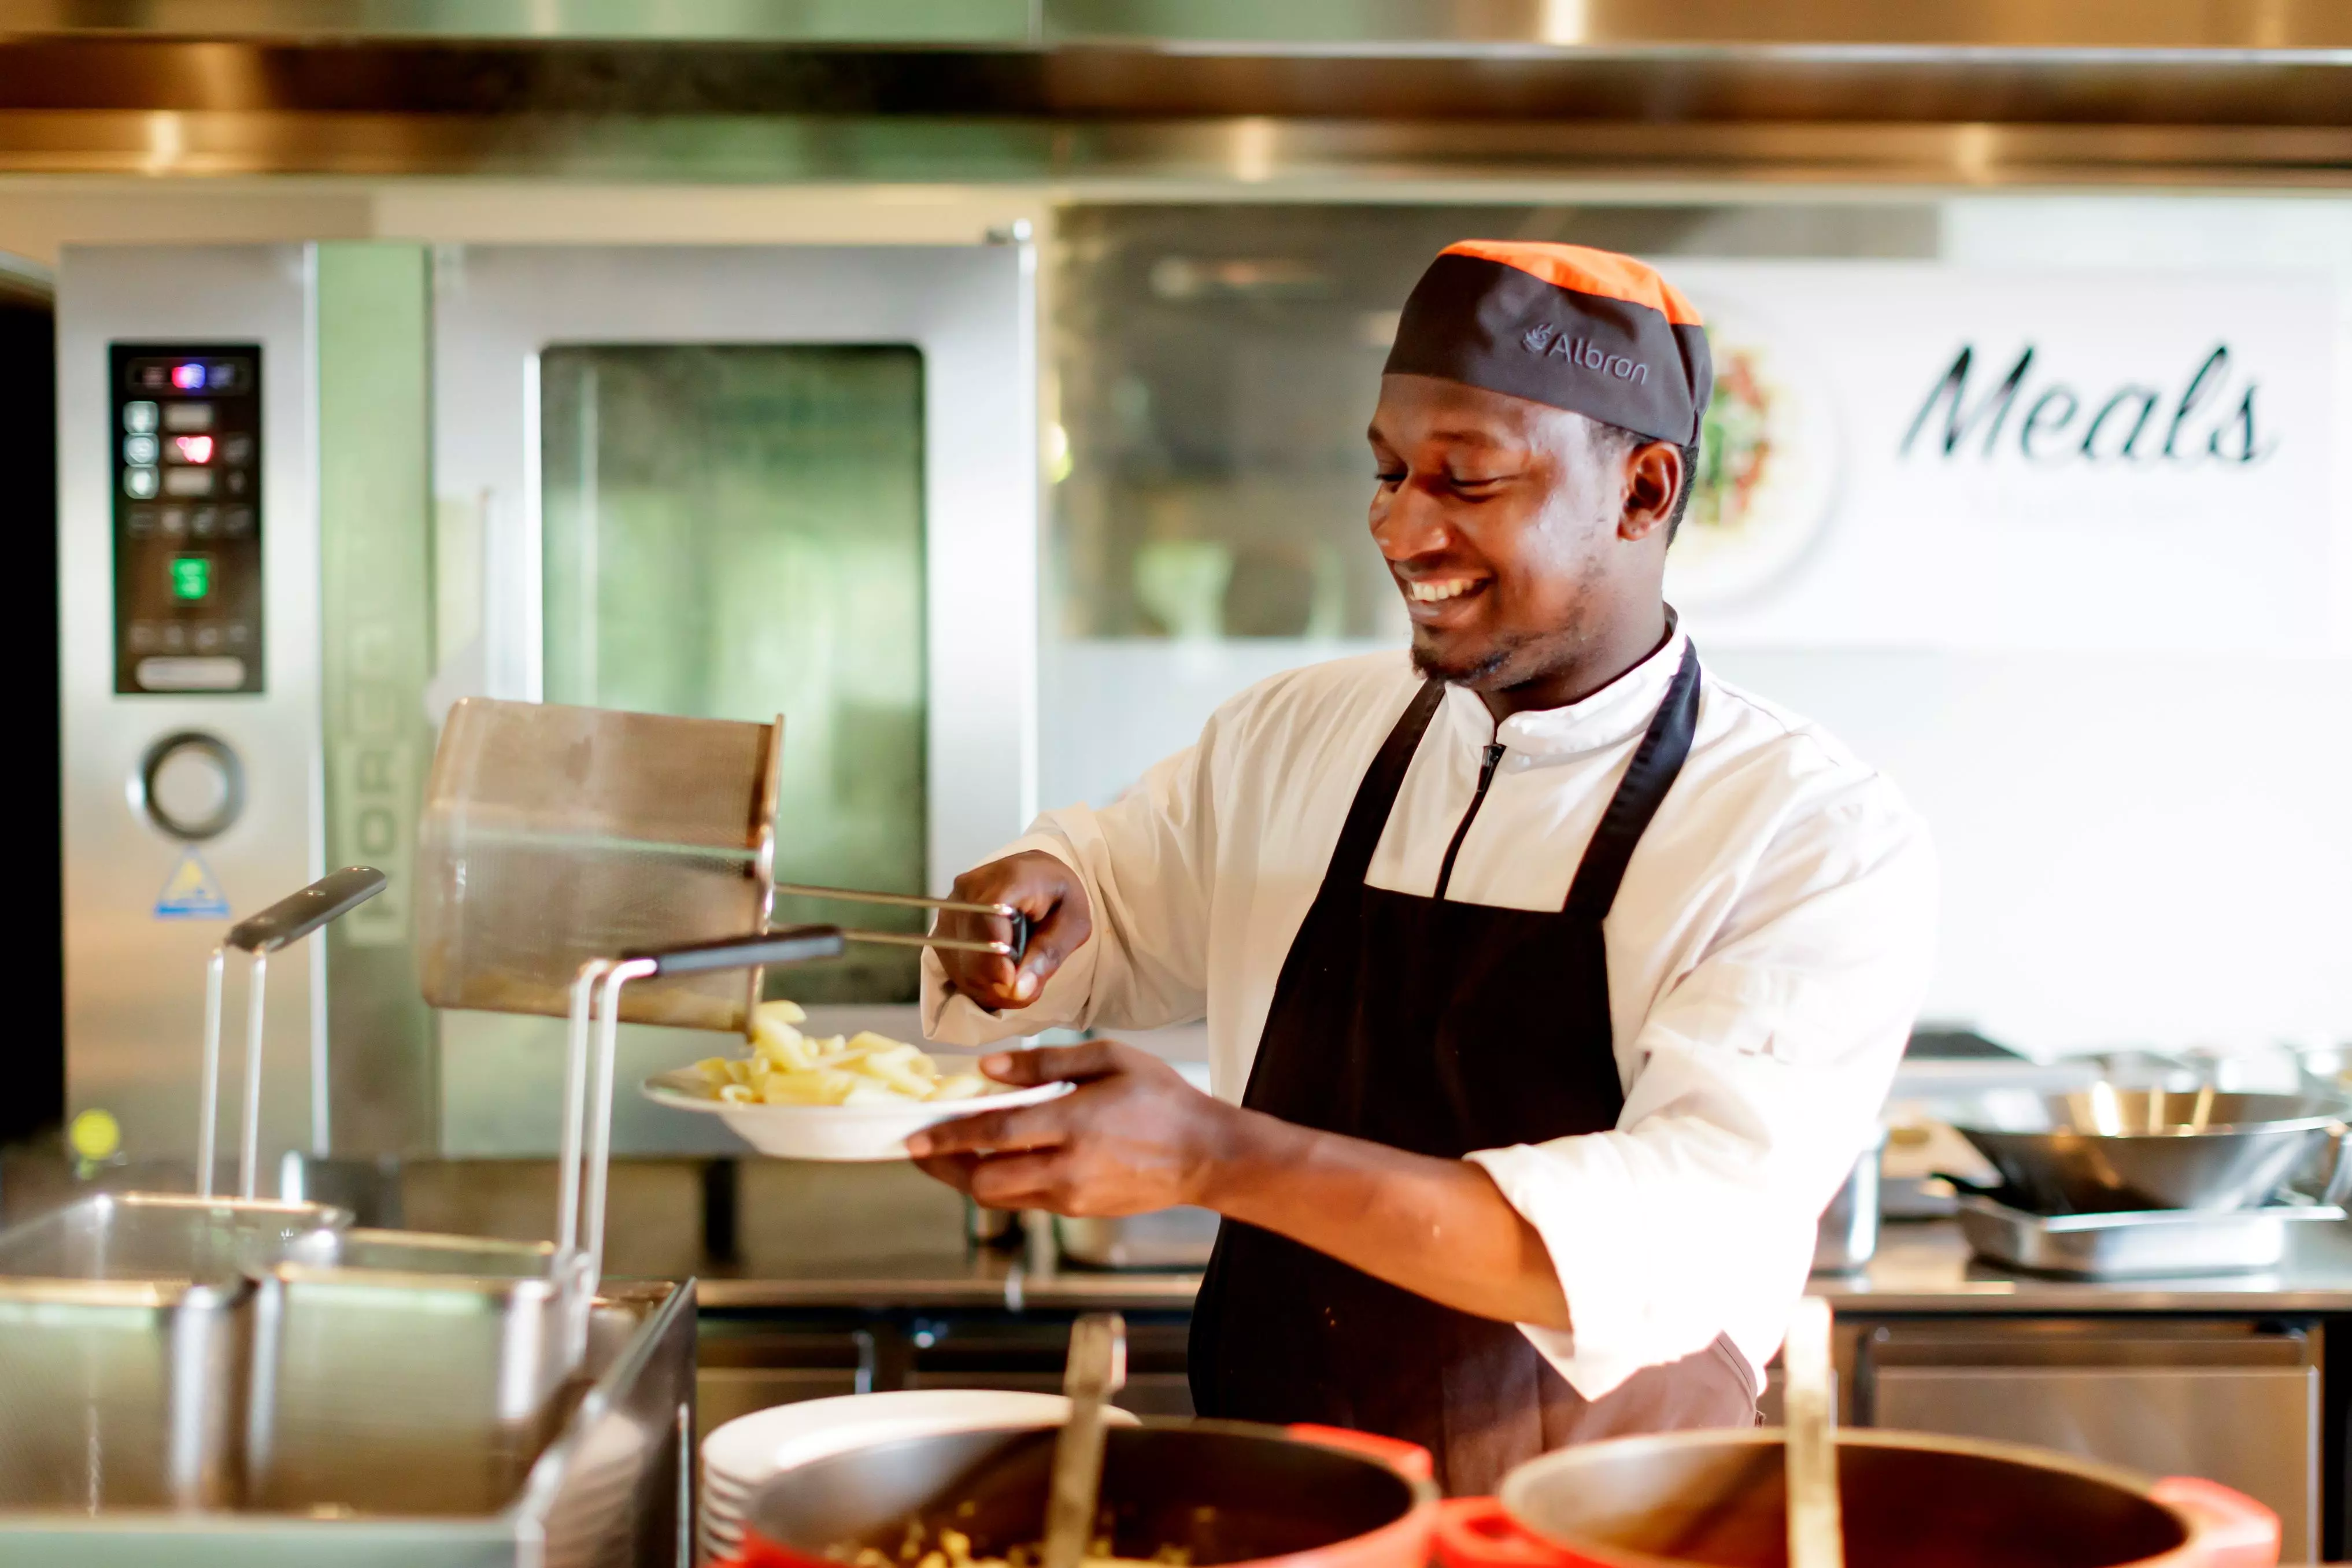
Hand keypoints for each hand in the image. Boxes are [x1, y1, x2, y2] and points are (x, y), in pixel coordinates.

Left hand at [906, 1041, 1237, 1216]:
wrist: (1206, 1155)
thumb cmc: (1162, 1099)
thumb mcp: (1109, 1060)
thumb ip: (1046, 1064)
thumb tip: (990, 1070)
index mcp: (1075, 1124)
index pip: (994, 1134)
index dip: (948, 1137)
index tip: (913, 1137)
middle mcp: (1068, 1169)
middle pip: (984, 1182)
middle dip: (946, 1168)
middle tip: (923, 1149)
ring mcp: (1073, 1197)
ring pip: (1000, 1198)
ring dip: (970, 1178)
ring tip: (954, 1153)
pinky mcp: (1079, 1211)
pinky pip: (1025, 1201)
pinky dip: (1003, 1182)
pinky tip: (1000, 1159)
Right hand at [934, 851, 1092, 1012]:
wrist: (1035, 876)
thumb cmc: (1059, 897)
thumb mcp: (1073, 923)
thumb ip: (1048, 954)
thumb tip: (1018, 990)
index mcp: (1009, 878)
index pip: (989, 919)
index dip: (996, 957)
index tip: (1012, 982)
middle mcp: (971, 889)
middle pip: (972, 950)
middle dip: (1000, 982)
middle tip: (1029, 988)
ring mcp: (951, 908)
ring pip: (962, 966)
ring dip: (992, 988)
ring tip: (1020, 980)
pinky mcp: (943, 927)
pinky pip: (956, 969)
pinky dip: (981, 984)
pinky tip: (1002, 976)